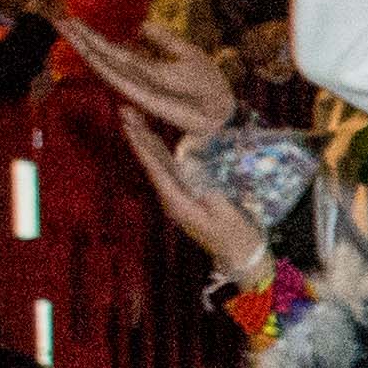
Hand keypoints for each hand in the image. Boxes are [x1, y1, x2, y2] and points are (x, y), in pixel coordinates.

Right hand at [59, 13, 236, 138]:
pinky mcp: (144, 96)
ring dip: (84, 46)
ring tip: (65, 28)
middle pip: (102, 55)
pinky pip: (118, 78)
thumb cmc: (209, 85)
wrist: (224, 109)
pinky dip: (101, 63)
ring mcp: (137, 86)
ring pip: (103, 64)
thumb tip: (140, 25)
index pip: (112, 48)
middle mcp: (135, 77)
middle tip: (57, 19)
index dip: (91, 35)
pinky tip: (87, 50)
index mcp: (144, 67)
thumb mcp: (185, 52)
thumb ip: (161, 40)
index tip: (71, 19)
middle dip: (80, 38)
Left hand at [125, 119, 272, 277]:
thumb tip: (189, 162)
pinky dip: (160, 152)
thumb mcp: (224, 209)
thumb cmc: (237, 234)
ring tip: (135, 119)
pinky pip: (169, 170)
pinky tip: (155, 140)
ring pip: (159, 165)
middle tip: (125, 111)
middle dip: (139, 136)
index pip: (155, 167)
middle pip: (152, 162)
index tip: (130, 123)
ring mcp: (178, 198)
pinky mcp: (187, 197)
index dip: (142, 144)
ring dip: (147, 141)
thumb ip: (204, 185)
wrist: (242, 256)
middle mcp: (172, 198)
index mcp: (177, 202)